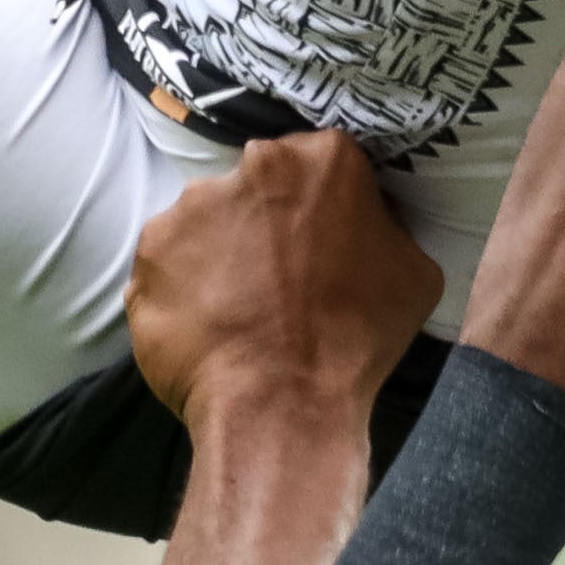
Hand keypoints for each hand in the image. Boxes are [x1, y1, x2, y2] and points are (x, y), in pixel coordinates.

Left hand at [122, 129, 439, 424]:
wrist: (281, 405)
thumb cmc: (356, 341)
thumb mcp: (413, 272)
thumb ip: (386, 224)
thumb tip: (369, 219)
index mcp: (322, 160)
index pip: (318, 165)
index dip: (319, 207)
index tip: (319, 244)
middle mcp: (251, 166)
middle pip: (257, 185)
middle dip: (264, 222)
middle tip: (276, 279)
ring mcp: (191, 205)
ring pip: (207, 220)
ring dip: (219, 253)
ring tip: (235, 310)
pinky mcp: (150, 249)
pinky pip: (168, 262)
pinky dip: (181, 288)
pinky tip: (204, 326)